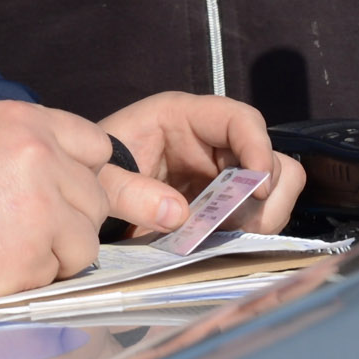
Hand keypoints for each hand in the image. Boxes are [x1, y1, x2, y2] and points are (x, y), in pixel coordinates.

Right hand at [0, 101, 191, 307]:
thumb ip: (23, 145)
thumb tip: (64, 168)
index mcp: (25, 122)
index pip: (95, 145)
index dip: (82, 173)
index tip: (67, 191)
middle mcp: (41, 157)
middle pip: (95, 198)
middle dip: (69, 219)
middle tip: (25, 228)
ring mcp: (43, 208)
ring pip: (84, 242)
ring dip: (54, 253)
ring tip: (6, 248)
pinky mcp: (36, 255)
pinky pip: (57, 274)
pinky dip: (32, 278)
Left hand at [98, 91, 305, 236]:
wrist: (82, 197)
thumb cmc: (90, 171)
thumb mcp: (100, 174)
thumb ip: (130, 190)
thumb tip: (179, 214)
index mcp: (181, 117)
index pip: (240, 119)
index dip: (257, 147)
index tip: (257, 186)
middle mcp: (210, 142)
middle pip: (271, 160)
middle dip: (263, 195)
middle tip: (234, 222)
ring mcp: (222, 175)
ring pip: (275, 192)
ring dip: (260, 218)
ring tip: (223, 232)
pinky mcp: (225, 205)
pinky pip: (259, 218)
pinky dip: (249, 233)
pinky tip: (219, 240)